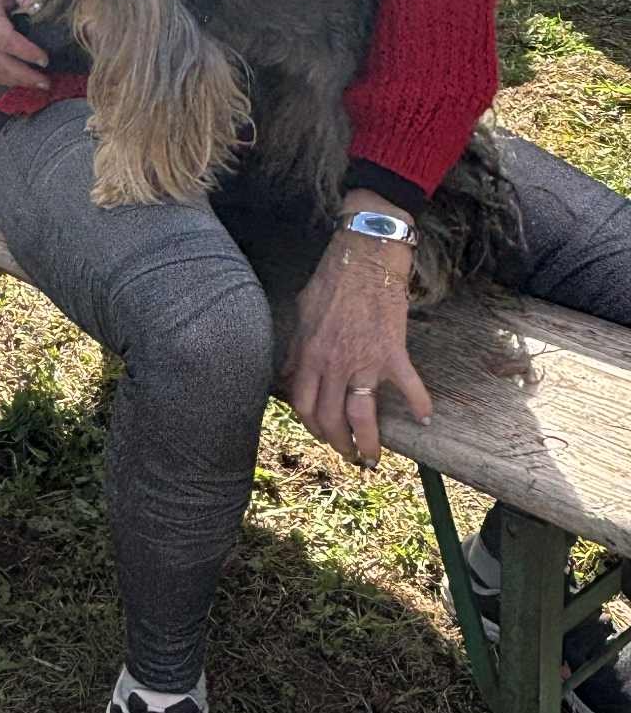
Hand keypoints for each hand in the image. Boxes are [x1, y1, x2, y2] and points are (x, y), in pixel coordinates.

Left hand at [285, 212, 431, 466]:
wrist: (366, 255)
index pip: (303, 404)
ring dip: (369, 442)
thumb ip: (295, 347)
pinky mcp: (393, 352)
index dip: (311, 426)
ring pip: (362, 415)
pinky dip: (420, 405)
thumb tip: (286, 372)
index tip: (321, 434)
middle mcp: (334, 363)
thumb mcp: (302, 312)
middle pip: (330, 418)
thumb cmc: (333, 280)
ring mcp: (364, 360)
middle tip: (349, 454)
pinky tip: (426, 417)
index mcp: (310, 354)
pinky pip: (409, 386)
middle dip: (338, 443)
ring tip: (374, 457)